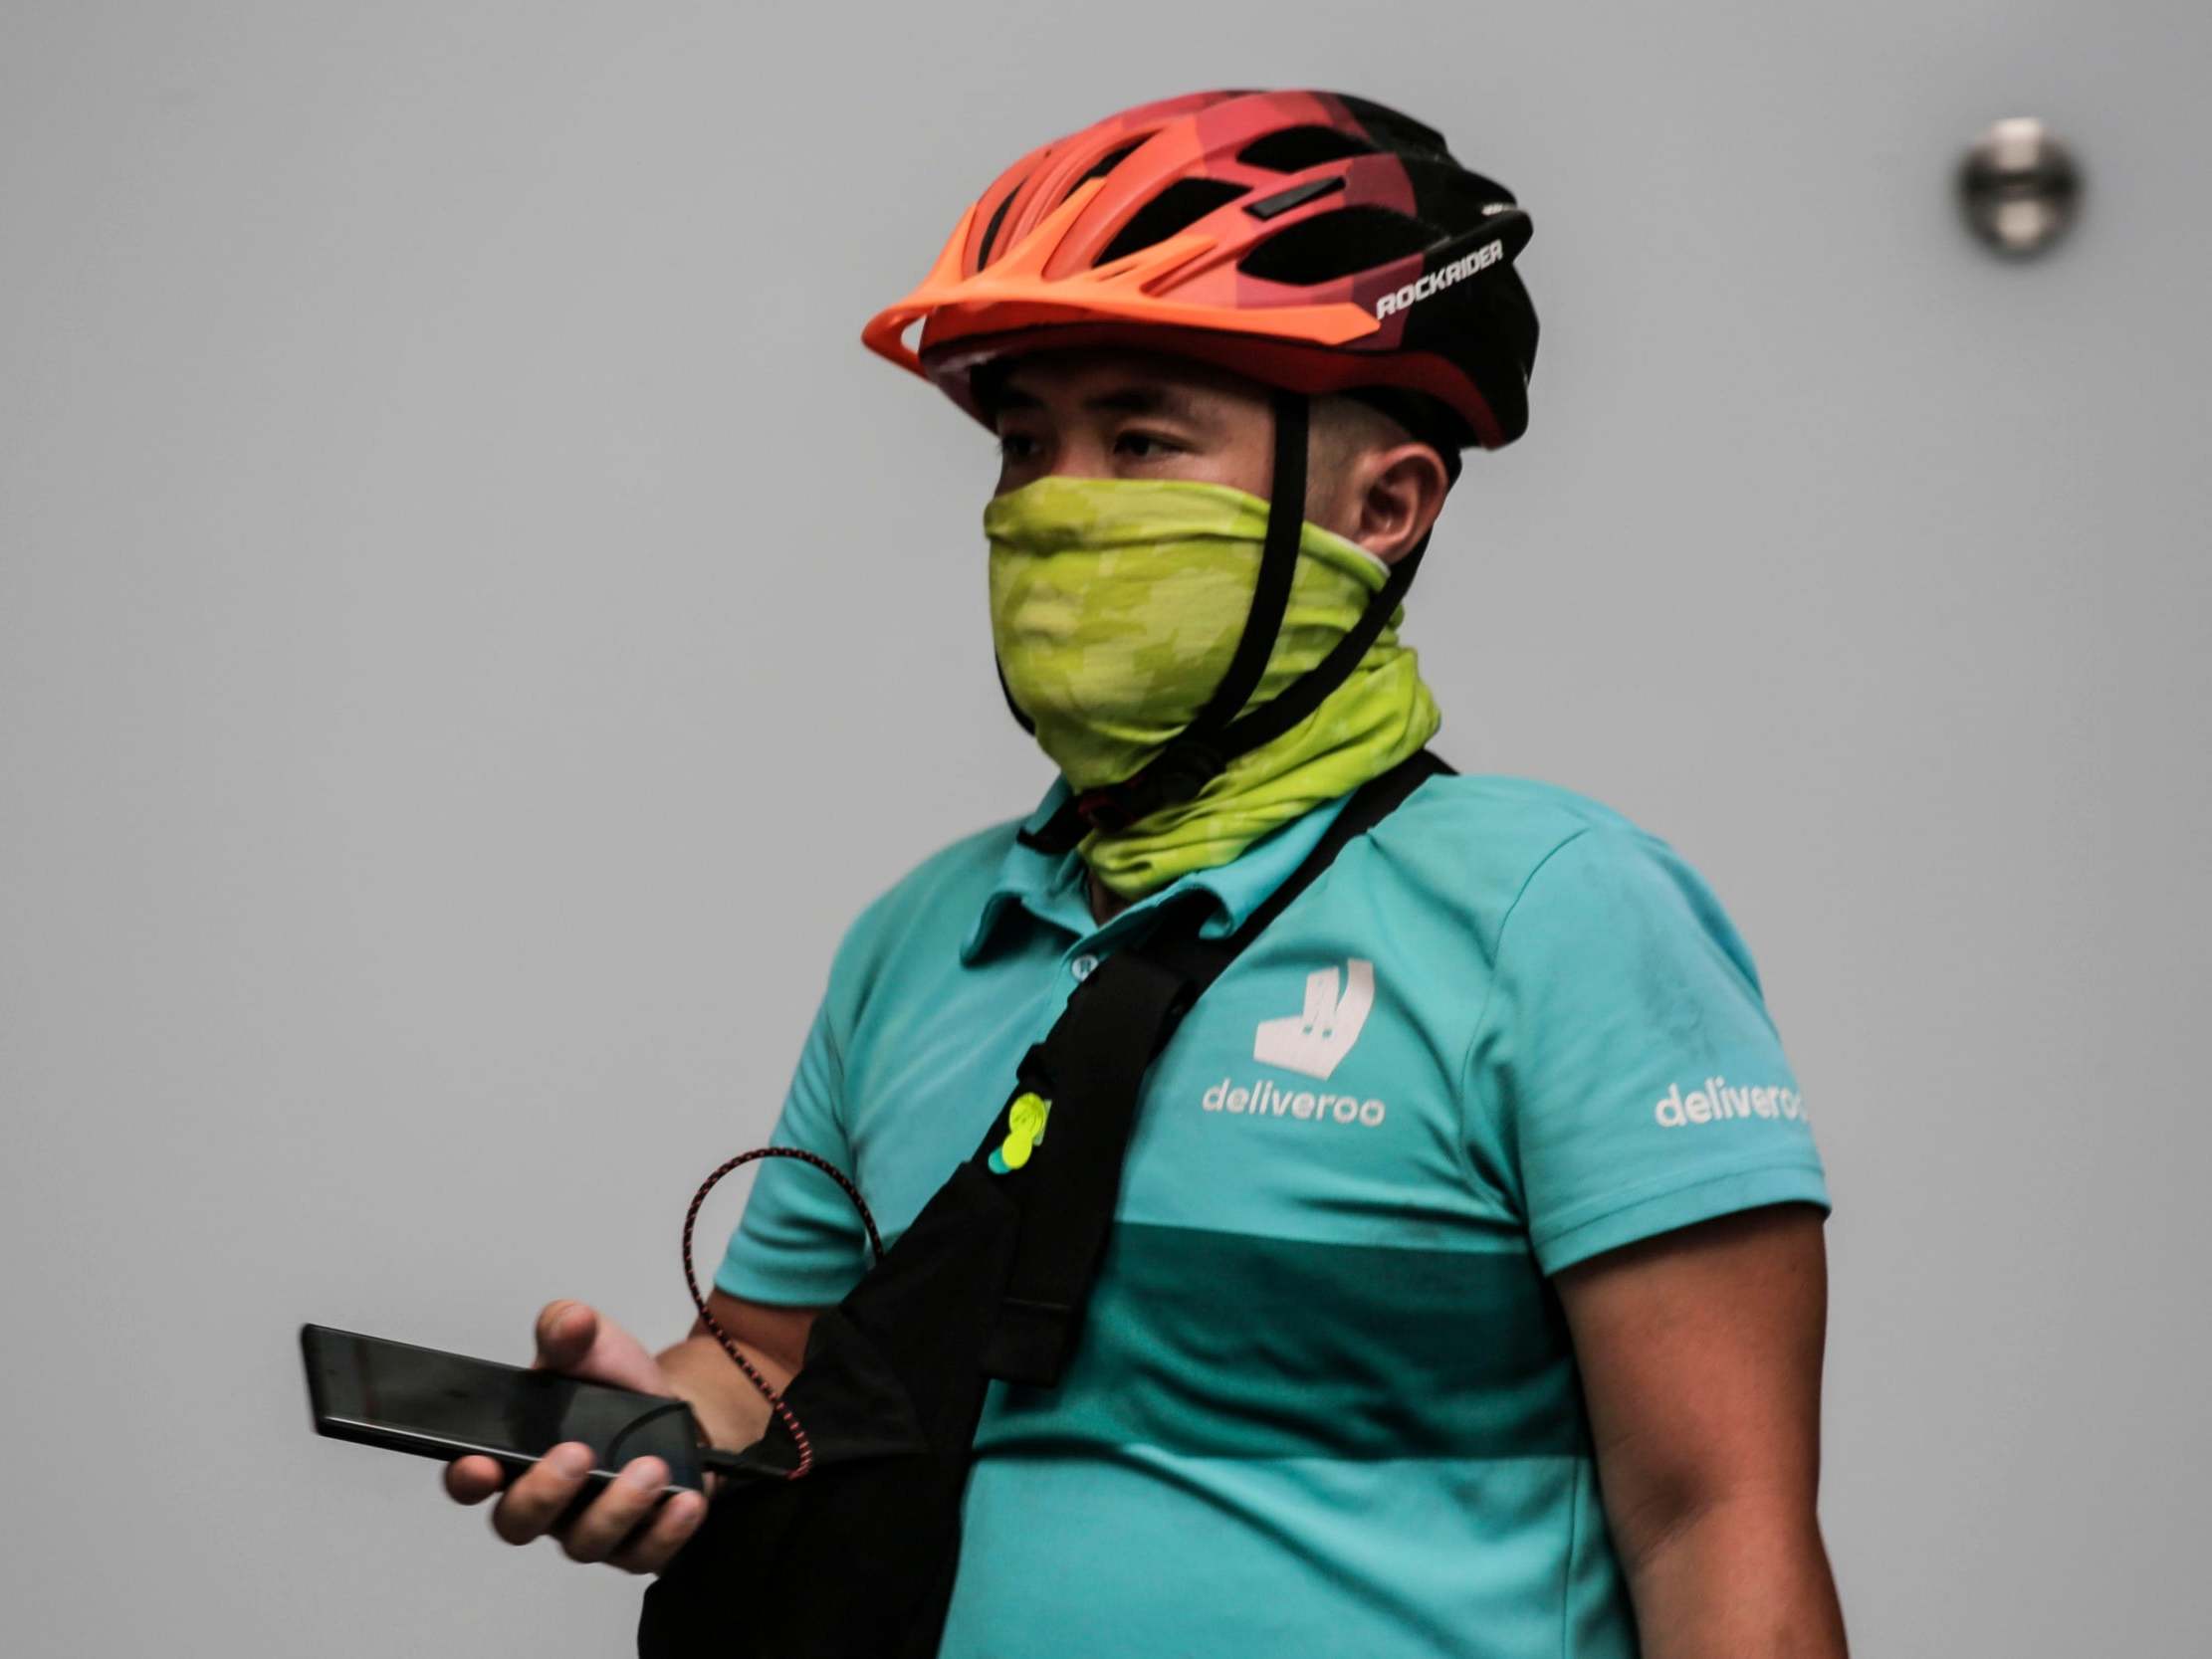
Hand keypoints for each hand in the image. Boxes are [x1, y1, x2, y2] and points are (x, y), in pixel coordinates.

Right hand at [442, 1299, 712, 1574]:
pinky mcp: (637, 1545)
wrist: (677, 1412)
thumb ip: (569, 1328)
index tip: (481, 1464)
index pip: (471, 1480)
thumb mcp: (592, 1343)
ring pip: (584, 1543)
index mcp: (516, 1455)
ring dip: (617, 1508)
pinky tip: (685, 1501)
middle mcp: (546, 1503)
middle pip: (519, 1523)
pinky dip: (665, 1532)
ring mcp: (589, 1529)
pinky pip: (644, 1555)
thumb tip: (570, 1321)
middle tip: (577, 1453)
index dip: (467, 1478)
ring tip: (651, 1468)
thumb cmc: (616, 1387)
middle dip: (544, 1493)